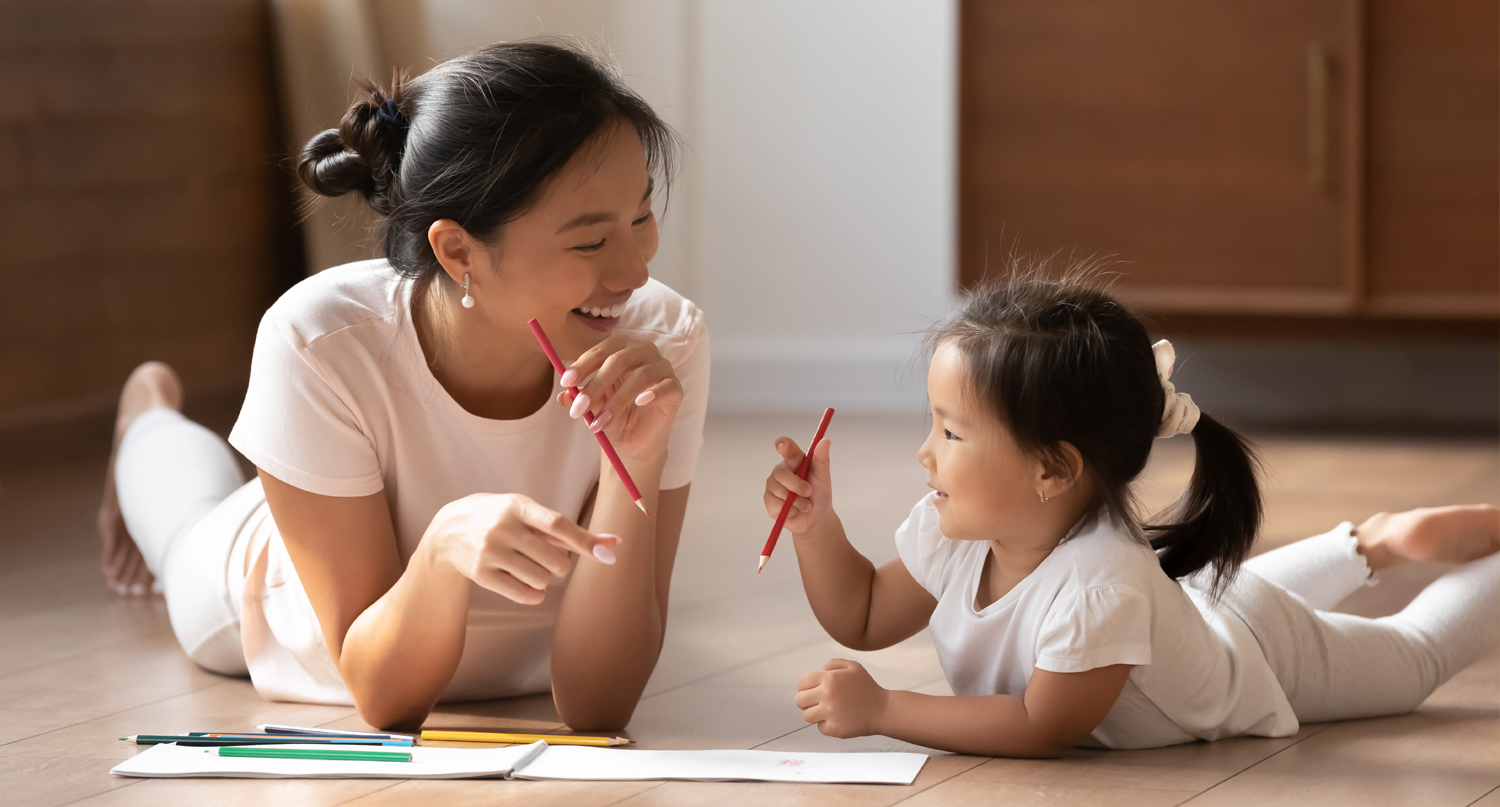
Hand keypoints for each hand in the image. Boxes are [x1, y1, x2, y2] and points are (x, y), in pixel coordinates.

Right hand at [428, 493, 622, 605]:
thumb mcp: (527, 513)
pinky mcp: (482, 574)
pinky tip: (525, 583)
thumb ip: (568, 530)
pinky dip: (535, 594)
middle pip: (556, 561)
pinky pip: (526, 595)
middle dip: (561, 566)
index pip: (558, 524)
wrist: (447, 532)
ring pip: (542, 580)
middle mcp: (503, 527)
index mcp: (518, 506)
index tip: (609, 554)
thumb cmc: (501, 519)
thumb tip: (615, 542)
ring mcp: (490, 552)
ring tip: (530, 567)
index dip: (586, 541)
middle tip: (548, 559)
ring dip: (545, 579)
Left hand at [555, 333, 681, 462]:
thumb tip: (563, 396)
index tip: (565, 383)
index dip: (583, 365)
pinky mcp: (675, 388)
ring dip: (616, 401)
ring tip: (599, 423)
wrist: (633, 442)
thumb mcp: (591, 407)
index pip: (601, 350)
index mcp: (621, 348)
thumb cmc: (611, 415)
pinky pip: (666, 386)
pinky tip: (639, 403)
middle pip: (619, 360)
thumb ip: (578, 397)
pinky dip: (652, 393)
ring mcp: (662, 368)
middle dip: (596, 386)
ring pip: (640, 375)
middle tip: (579, 410)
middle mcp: (643, 352)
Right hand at [763, 436, 833, 533]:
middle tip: (809, 492)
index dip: (782, 445)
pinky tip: (794, 510)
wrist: (816, 519)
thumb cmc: (820, 496)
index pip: (786, 447)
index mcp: (795, 461)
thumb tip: (825, 440)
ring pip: (778, 490)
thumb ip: (822, 460)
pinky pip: (775, 503)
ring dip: (796, 501)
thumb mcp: (824, 478)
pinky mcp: (769, 500)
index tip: (781, 447)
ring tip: (805, 505)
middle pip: (780, 473)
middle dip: (796, 485)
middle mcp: (782, 470)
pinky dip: (789, 510)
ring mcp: (773, 485)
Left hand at [795, 658, 888, 738]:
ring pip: (806, 716)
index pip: (801, 684)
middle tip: (818, 703)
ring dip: (815, 714)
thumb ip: (833, 664)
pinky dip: (827, 725)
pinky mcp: (834, 728)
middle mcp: (827, 694)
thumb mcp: (853, 667)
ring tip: (828, 711)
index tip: (813, 692)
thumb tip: (819, 671)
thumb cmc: (867, 688)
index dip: (805, 688)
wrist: (883, 710)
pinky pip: (820, 728)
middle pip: (799, 700)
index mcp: (829, 678)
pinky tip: (839, 719)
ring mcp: (830, 713)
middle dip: (806, 702)